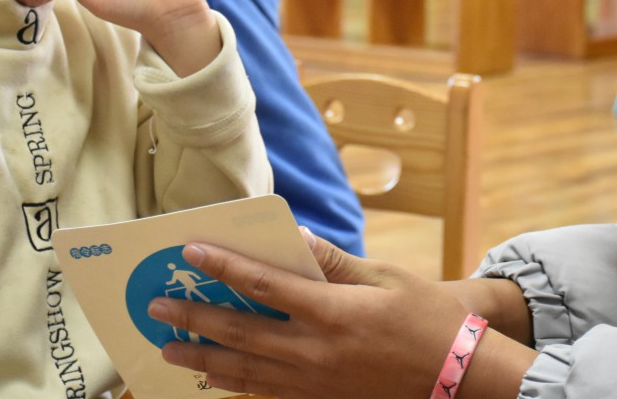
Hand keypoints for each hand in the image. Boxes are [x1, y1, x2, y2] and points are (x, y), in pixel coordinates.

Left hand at [150, 231, 535, 397]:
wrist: (459, 378)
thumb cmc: (428, 319)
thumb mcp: (386, 277)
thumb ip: (334, 261)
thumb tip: (296, 234)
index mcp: (333, 312)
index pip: (263, 285)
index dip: (222, 267)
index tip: (190, 252)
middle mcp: (316, 352)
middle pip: (240, 333)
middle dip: (193, 319)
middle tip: (157, 309)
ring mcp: (315, 383)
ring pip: (244, 372)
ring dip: (201, 359)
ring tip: (168, 350)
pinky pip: (267, 394)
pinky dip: (235, 385)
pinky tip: (214, 379)